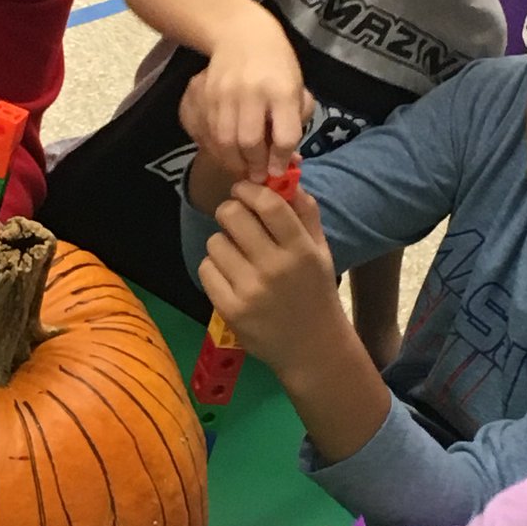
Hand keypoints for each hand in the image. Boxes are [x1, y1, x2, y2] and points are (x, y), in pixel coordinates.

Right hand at [180, 48, 312, 183]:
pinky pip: (206, 132)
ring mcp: (224, 92)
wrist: (241, 35)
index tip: (278, 172)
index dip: (281, 160)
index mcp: (282, 91)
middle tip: (257, 176)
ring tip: (242, 168)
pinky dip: (216, 149)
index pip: (285, 136)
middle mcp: (252, 91)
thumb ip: (295, 123)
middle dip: (254, 166)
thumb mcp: (296, 90)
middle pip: (250, 141)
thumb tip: (288, 161)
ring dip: (233, 162)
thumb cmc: (276, 67)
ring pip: (224, 141)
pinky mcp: (203, 93)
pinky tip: (226, 153)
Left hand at [197, 180, 339, 372]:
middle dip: (231, 211)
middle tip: (237, 221)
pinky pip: (206, 268)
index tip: (244, 190)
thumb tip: (283, 178)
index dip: (249, 190)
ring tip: (237, 255)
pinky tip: (230, 276)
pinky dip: (214, 267)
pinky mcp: (230, 309)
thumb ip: (305, 212)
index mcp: (300, 250)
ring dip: (223, 242)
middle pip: (232, 215)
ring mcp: (250, 290)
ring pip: (215, 241)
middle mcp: (274, 268)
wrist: (313, 348)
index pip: (268, 203)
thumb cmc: (315, 292)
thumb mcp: (320, 250)